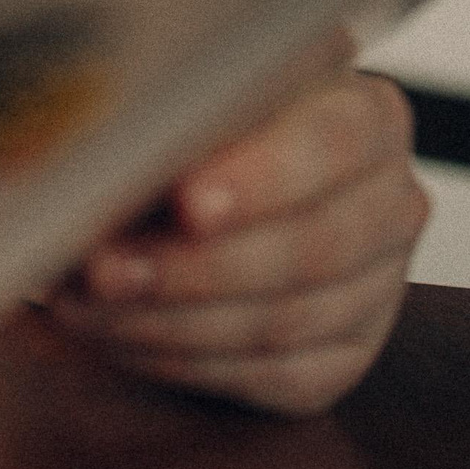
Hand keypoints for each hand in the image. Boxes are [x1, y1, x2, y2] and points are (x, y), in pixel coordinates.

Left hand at [46, 52, 427, 414]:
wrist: (190, 183)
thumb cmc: (178, 122)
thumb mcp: (177, 93)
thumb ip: (166, 115)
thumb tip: (107, 156)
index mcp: (368, 116)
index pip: (332, 144)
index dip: (260, 178)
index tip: (187, 202)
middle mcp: (390, 203)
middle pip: (309, 247)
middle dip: (191, 266)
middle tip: (99, 269)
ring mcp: (376, 288)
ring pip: (282, 320)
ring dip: (166, 319)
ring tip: (79, 306)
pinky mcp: (342, 359)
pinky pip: (268, 375)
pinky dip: (178, 359)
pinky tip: (109, 337)